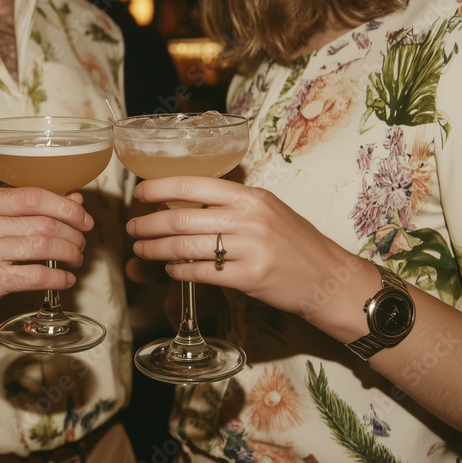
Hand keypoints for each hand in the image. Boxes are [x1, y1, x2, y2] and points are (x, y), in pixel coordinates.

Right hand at [0, 187, 93, 321]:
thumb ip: (27, 209)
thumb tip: (74, 201)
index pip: (31, 196)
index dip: (64, 206)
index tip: (82, 218)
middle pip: (40, 223)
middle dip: (71, 233)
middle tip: (81, 242)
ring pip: (41, 247)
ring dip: (68, 253)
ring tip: (76, 258)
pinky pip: (34, 276)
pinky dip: (57, 278)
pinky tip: (65, 279)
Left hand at [125, 176, 372, 319]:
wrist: (328, 278)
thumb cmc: (296, 244)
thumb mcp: (268, 211)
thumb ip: (232, 205)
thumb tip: (186, 203)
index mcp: (250, 196)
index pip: (193, 184)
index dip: (160, 187)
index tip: (140, 193)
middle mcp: (249, 218)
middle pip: (182, 218)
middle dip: (149, 224)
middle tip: (133, 227)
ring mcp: (250, 249)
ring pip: (186, 246)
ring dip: (156, 249)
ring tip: (141, 250)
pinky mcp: (249, 278)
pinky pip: (201, 272)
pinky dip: (179, 271)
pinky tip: (170, 270)